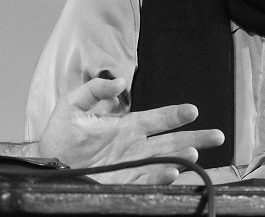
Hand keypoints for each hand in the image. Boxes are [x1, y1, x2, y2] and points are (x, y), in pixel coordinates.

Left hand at [37, 77, 224, 183]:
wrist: (47, 161)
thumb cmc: (62, 133)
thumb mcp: (74, 103)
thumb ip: (95, 90)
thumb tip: (120, 82)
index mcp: (127, 126)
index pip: (157, 119)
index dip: (175, 114)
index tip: (193, 110)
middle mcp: (134, 146)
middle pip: (171, 141)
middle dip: (194, 137)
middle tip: (217, 135)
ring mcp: (131, 164)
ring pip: (164, 160)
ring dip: (180, 157)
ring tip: (194, 153)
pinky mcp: (123, 181)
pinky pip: (146, 179)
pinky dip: (160, 176)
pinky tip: (172, 171)